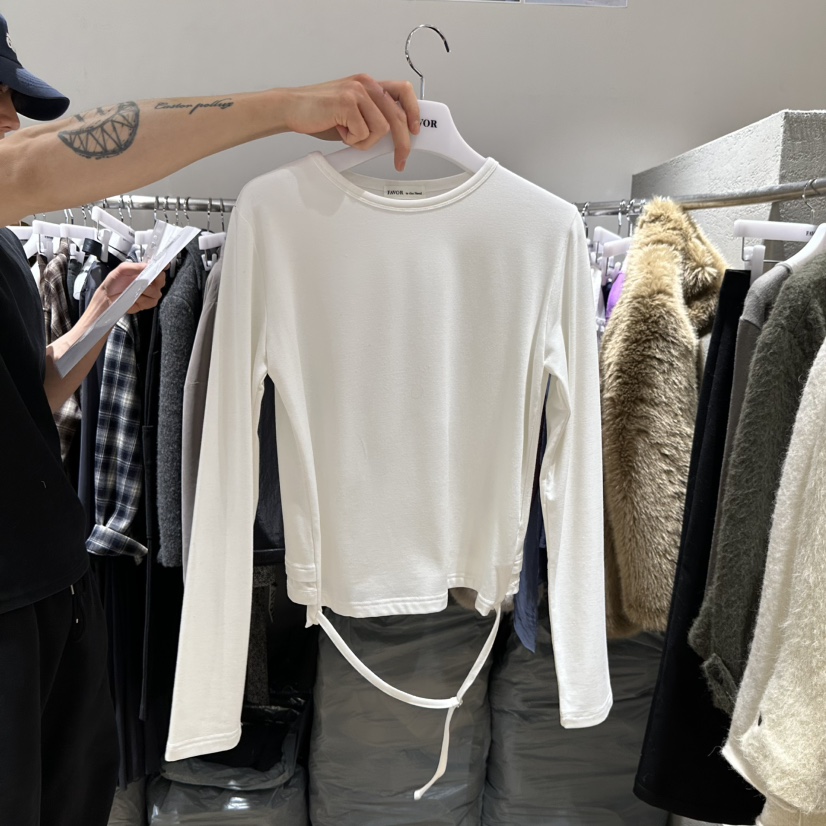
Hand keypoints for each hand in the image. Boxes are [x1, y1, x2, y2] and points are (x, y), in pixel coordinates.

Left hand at [98, 262, 165, 314]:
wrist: (108, 296)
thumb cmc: (114, 282)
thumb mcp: (122, 269)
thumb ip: (135, 266)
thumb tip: (148, 265)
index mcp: (146, 271)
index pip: (160, 269)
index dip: (162, 268)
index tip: (160, 269)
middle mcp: (151, 282)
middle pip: (161, 281)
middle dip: (153, 281)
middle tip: (142, 281)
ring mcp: (151, 294)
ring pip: (157, 292)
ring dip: (146, 291)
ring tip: (134, 290)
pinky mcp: (148, 303)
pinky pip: (151, 301)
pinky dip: (143, 300)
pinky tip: (135, 298)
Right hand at [283, 75, 420, 171]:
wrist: (292, 108)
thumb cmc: (320, 113)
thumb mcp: (353, 115)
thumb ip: (373, 119)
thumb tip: (393, 138)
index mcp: (369, 85)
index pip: (403, 91)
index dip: (414, 112)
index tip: (415, 131)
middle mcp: (366, 84)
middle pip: (397, 117)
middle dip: (401, 144)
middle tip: (400, 161)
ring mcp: (357, 91)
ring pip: (381, 129)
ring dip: (365, 141)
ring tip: (348, 135)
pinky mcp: (347, 102)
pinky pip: (363, 133)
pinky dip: (352, 141)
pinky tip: (338, 130)